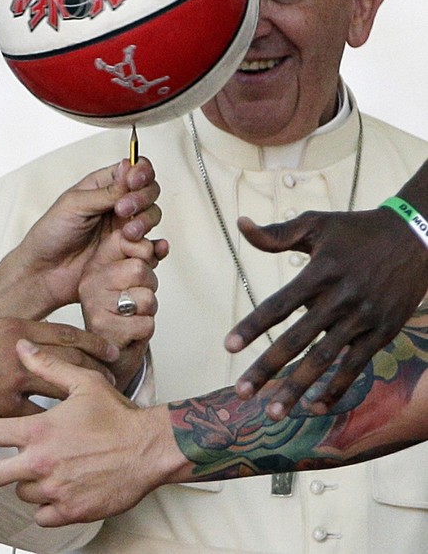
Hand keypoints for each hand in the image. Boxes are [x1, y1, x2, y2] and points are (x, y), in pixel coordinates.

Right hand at [0, 319, 118, 422]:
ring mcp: (12, 381)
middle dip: (97, 370)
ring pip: (60, 388)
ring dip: (82, 397)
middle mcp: (20, 352)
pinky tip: (68, 430)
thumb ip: (21, 332)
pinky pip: (36, 418)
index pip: (68, 334)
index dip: (94, 343)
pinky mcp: (2, 408)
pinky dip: (54, 423)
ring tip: (99, 406)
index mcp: (20, 329)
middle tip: (114, 379)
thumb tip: (42, 337)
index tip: (113, 351)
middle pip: (72, 360)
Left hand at [0, 341, 180, 523]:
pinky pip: (45, 514)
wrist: (148, 449)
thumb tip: (22, 346)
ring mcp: (54, 490)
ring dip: (29, 482)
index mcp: (40, 431)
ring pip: (23, 492)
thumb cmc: (118, 415)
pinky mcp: (70, 511)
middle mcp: (41, 462)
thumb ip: (48, 364)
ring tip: (52, 467)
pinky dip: (49, 503)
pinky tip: (63, 488)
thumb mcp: (83, 383)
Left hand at [14, 157, 163, 312]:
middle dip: (142, 197)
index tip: (133, 182)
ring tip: (129, 232)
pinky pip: (152, 246)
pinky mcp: (128, 251)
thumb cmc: (50, 235)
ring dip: (146, 220)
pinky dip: (158, 246)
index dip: (140, 172)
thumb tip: (129, 169)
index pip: (134, 170)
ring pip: (152, 215)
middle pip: (148, 191)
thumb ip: (106, 191)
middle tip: (123, 210)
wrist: (44, 272)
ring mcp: (124, 228)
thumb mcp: (74, 205)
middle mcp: (117, 205)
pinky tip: (155, 246)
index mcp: (102, 186)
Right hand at [79, 230, 167, 391]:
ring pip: (146, 297)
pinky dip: (145, 329)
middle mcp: (91, 280)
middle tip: (136, 297)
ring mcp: (95, 304)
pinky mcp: (104, 328)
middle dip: (149, 286)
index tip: (142, 265)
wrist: (110, 354)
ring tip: (132, 315)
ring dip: (148, 310)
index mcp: (96, 263)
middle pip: (139, 268)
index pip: (125, 239)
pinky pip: (145, 322)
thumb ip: (147, 256)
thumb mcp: (133, 278)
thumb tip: (162, 245)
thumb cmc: (123, 312)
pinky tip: (130, 331)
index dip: (144, 251)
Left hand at [225, 209, 427, 418]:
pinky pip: (355, 367)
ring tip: (273, 412)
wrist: (415, 238)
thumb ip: (277, 234)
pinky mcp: (381, 333)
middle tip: (241, 392)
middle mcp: (340, 299)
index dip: (252, 326)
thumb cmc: (357, 230)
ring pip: (323, 360)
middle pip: (296, 340)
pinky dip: (335, 388)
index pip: (278, 305)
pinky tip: (314, 406)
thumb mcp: (317, 224)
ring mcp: (362, 319)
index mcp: (320, 273)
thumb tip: (241, 224)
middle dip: (267, 368)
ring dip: (297, 388)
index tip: (228, 346)